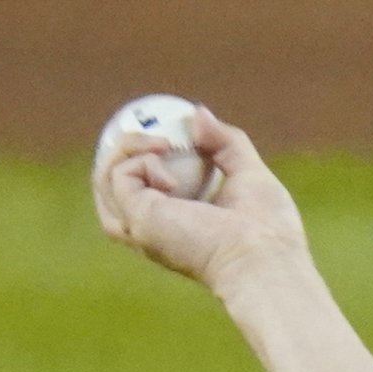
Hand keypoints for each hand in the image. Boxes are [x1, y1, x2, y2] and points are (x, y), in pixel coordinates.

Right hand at [93, 105, 307, 297]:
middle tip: (160, 136)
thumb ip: (226, 143)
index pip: (141, 190)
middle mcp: (152, 231)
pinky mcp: (138, 221)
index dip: (143, 158)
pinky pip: (119, 176)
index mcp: (176, 225)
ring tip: (163, 143)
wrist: (265, 258)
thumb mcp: (248, 173)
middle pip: (111, 187)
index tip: (169, 135)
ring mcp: (141, 229)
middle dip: (124, 150)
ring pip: (105, 180)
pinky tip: (170, 168)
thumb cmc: (267, 229)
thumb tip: (197, 112)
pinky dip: (141, 160)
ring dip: (126, 148)